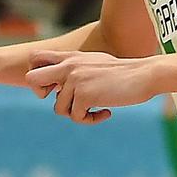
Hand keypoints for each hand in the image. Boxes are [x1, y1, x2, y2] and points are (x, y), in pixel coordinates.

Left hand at [24, 50, 159, 121]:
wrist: (145, 74)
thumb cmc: (123, 72)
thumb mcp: (94, 63)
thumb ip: (74, 69)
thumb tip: (59, 87)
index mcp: (69, 56)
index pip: (34, 58)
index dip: (38, 74)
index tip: (55, 85)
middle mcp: (68, 66)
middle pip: (31, 80)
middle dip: (41, 94)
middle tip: (64, 98)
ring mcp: (75, 80)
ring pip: (59, 108)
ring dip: (77, 113)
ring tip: (97, 108)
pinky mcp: (84, 95)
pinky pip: (77, 117)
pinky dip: (91, 119)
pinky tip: (107, 112)